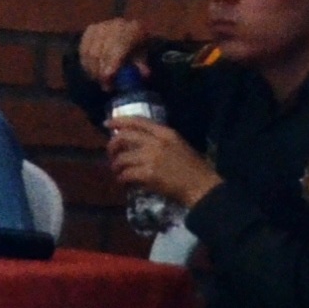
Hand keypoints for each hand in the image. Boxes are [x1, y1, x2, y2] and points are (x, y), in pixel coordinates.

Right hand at [76, 17, 145, 88]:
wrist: (129, 30)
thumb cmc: (137, 46)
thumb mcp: (143, 55)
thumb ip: (141, 65)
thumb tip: (144, 74)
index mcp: (132, 29)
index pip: (118, 48)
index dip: (111, 64)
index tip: (107, 79)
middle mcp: (115, 25)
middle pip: (101, 51)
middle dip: (100, 71)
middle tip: (105, 86)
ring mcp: (101, 27)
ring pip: (90, 52)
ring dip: (92, 69)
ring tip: (98, 80)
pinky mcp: (90, 30)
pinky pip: (83, 50)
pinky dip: (85, 63)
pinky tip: (91, 72)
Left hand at [106, 113, 220, 208]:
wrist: (201, 186)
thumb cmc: (193, 168)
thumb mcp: (178, 145)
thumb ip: (159, 141)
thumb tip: (136, 143)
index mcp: (166, 133)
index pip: (138, 121)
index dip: (119, 121)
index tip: (107, 123)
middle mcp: (156, 142)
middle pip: (123, 137)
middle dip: (112, 145)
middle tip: (111, 154)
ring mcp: (151, 158)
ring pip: (121, 158)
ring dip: (116, 166)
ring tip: (118, 172)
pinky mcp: (148, 174)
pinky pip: (126, 174)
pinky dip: (121, 179)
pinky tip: (124, 182)